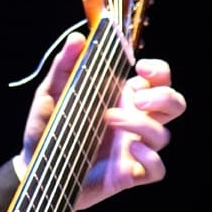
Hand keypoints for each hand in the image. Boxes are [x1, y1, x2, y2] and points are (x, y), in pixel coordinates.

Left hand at [16, 30, 186, 209]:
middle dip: (163, 96)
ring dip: (141, 124)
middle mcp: (133, 120)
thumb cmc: (48, 127)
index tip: (140, 67)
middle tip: (135, 98)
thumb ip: (64, 65)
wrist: (36, 165)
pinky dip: (151, 159)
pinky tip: (130, 151)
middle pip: (175, 104)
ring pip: (164, 135)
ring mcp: (133, 147)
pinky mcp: (129, 174)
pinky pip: (158, 169)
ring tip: (109, 119)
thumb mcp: (51, 92)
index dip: (160, 70)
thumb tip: (77, 38)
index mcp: (121, 96)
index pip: (159, 78)